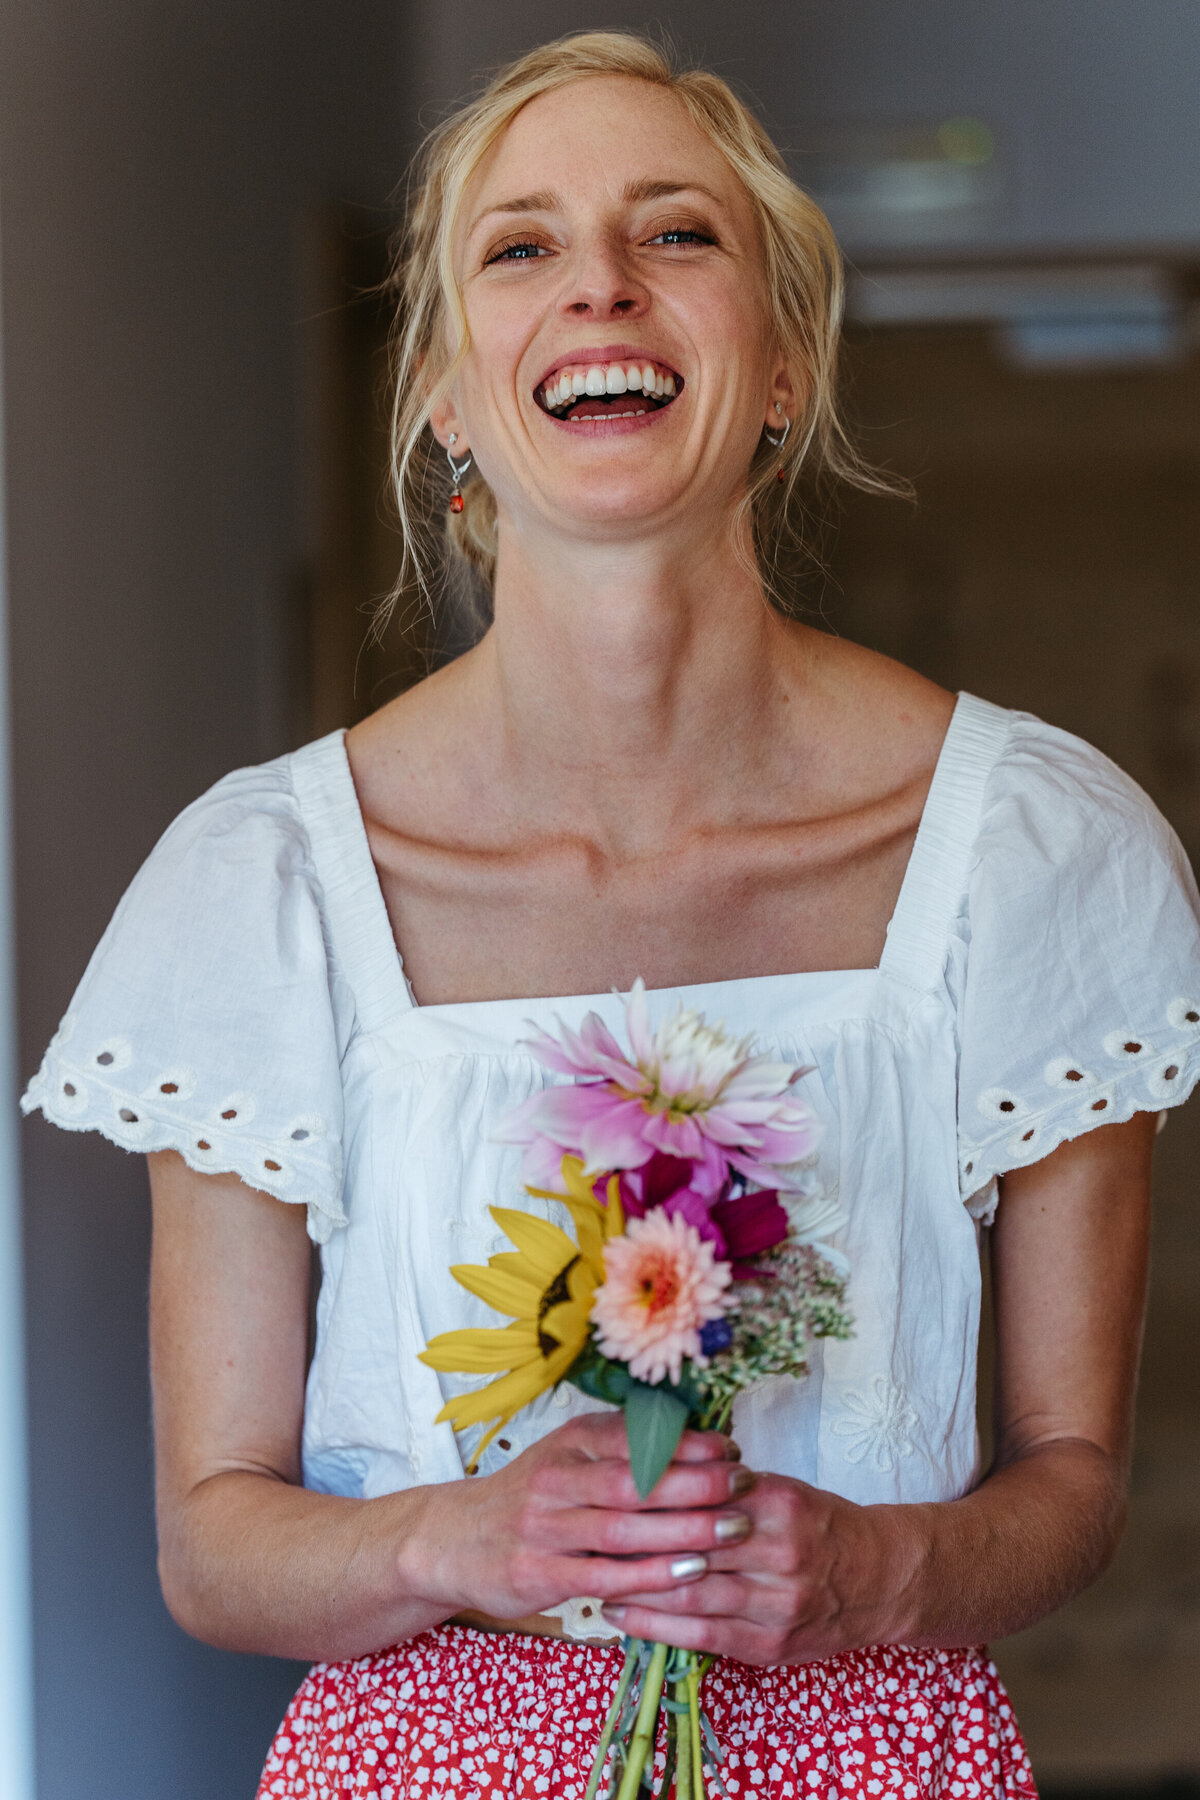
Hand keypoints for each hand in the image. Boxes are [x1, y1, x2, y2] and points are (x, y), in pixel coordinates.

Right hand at [402, 1413, 758, 1623]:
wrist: (452, 1540)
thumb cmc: (529, 1498)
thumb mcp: (567, 1459)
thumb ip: (619, 1452)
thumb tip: (699, 1444)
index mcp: (569, 1444)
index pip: (635, 1437)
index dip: (687, 1443)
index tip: (733, 1449)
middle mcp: (556, 1479)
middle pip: (635, 1481)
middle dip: (696, 1483)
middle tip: (745, 1486)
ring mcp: (544, 1528)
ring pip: (623, 1529)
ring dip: (683, 1531)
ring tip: (732, 1530)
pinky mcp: (538, 1573)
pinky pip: (604, 1575)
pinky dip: (650, 1576)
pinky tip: (689, 1575)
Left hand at [598, 1469, 887, 1664]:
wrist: (879, 1580)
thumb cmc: (820, 1526)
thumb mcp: (782, 1490)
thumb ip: (726, 1486)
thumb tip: (658, 1468)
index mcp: (779, 1503)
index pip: (699, 1498)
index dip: (648, 1497)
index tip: (603, 1491)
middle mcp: (779, 1553)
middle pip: (689, 1546)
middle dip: (632, 1541)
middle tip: (584, 1532)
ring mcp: (776, 1605)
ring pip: (689, 1594)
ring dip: (634, 1586)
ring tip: (591, 1574)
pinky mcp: (770, 1646)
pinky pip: (700, 1636)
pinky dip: (655, 1626)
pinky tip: (620, 1614)